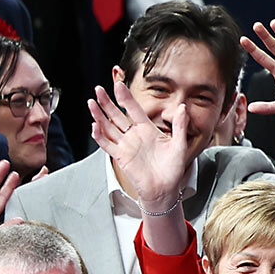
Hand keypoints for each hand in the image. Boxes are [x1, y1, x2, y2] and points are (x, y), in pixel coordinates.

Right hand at [89, 81, 192, 210]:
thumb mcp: (180, 145)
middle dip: (107, 102)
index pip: (134, 109)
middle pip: (117, 115)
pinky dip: (100, 136)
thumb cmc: (173, 168)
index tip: (118, 84)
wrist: (166, 189)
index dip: (126, 97)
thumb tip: (182, 106)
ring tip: (91, 103)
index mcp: (147, 129)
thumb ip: (180, 126)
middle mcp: (134, 135)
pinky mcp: (121, 157)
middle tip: (98, 89)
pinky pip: (107, 145)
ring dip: (99, 116)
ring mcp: (126, 146)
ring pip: (108, 127)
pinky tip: (94, 126)